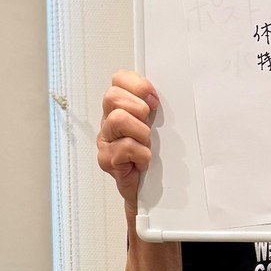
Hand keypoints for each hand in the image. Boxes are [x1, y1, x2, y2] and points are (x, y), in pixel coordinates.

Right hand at [97, 69, 159, 210]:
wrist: (148, 192)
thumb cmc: (153, 157)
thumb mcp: (157, 125)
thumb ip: (154, 107)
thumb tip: (166, 93)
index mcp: (119, 107)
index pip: (119, 79)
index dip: (138, 86)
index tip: (154, 101)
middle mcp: (108, 121)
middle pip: (112, 96)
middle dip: (138, 108)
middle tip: (148, 124)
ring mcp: (105, 140)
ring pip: (118, 119)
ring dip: (140, 132)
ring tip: (146, 145)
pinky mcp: (107, 159)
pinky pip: (125, 147)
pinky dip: (141, 154)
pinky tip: (143, 161)